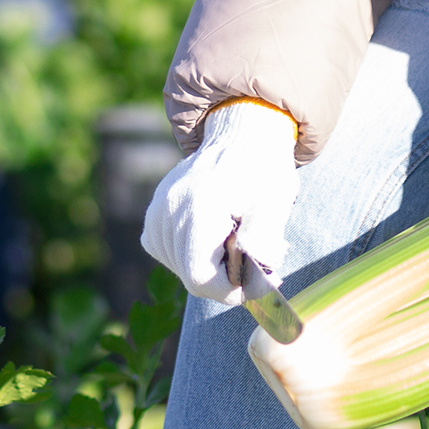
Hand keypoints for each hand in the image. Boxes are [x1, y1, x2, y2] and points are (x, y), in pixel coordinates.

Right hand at [141, 100, 298, 304]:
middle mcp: (169, 207)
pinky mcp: (152, 215)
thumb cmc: (263, 172)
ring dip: (210, 267)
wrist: (240, 138)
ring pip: (179, 268)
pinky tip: (212, 236)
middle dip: (226, 279)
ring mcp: (156, 210)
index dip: (230, 291)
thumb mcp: (276, 202)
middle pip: (190, 275)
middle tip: (256, 261)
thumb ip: (263, 241)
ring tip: (235, 241)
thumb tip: (250, 280)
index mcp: (200, 204)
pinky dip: (192, 255)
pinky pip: (168, 253)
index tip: (256, 283)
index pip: (200, 275)